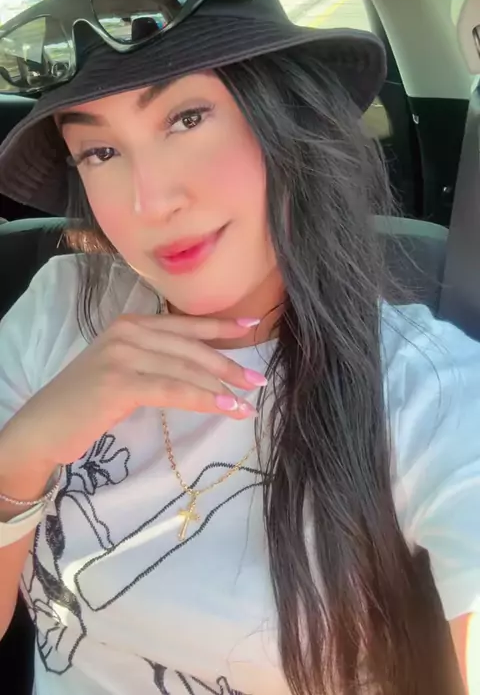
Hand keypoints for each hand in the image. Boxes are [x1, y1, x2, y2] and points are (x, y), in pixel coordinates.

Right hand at [2, 314, 265, 467]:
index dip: (220, 326)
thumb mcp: (122, 368)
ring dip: (221, 387)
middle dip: (228, 364)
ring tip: (247, 402)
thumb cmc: (86, 402)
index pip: (184, 324)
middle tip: (258, 380)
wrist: (43, 427)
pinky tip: (225, 407)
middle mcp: (127, 332)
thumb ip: (153, 358)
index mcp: (131, 324)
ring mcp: (122, 355)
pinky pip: (172, 389)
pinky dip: (203, 399)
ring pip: (185, 369)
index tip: (251, 327)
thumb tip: (202, 367)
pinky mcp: (119, 383)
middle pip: (190, 347)